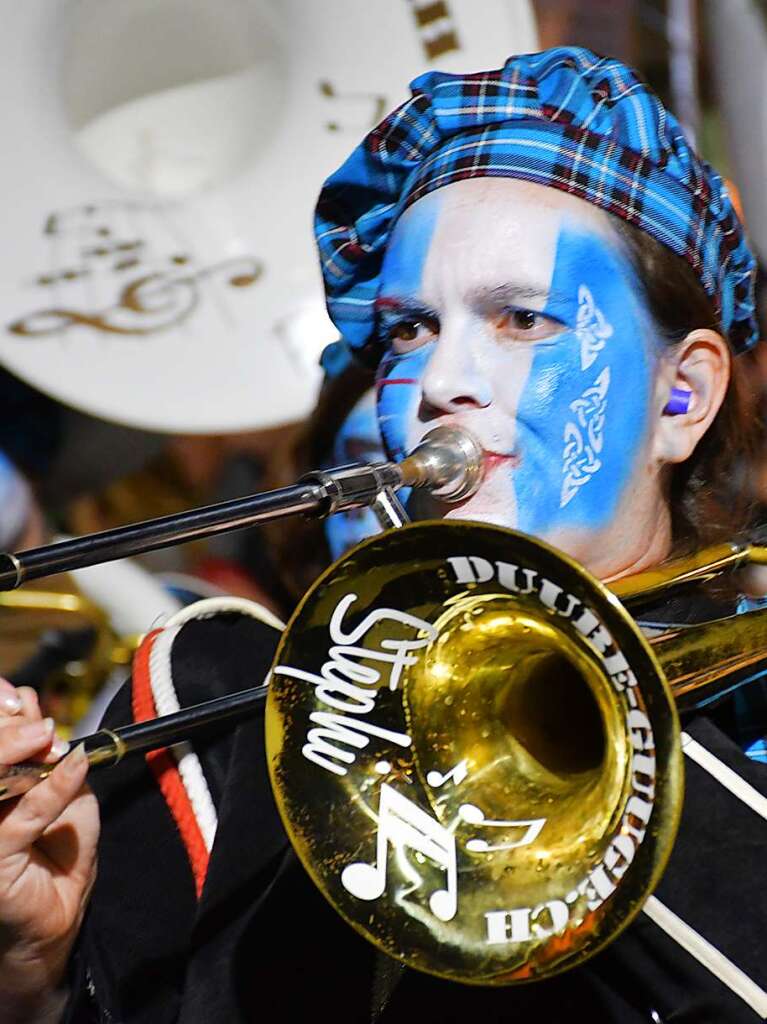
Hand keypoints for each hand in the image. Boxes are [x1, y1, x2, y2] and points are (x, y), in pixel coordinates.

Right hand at [0, 678, 98, 1021]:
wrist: (53, 927)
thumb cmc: (53, 860)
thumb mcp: (61, 797)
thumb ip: (48, 760)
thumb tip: (37, 712)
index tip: (16, 694)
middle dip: (3, 729)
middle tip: (36, 716)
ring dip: (18, 751)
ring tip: (48, 733)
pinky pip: (22, 818)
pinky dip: (52, 787)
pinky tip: (74, 764)